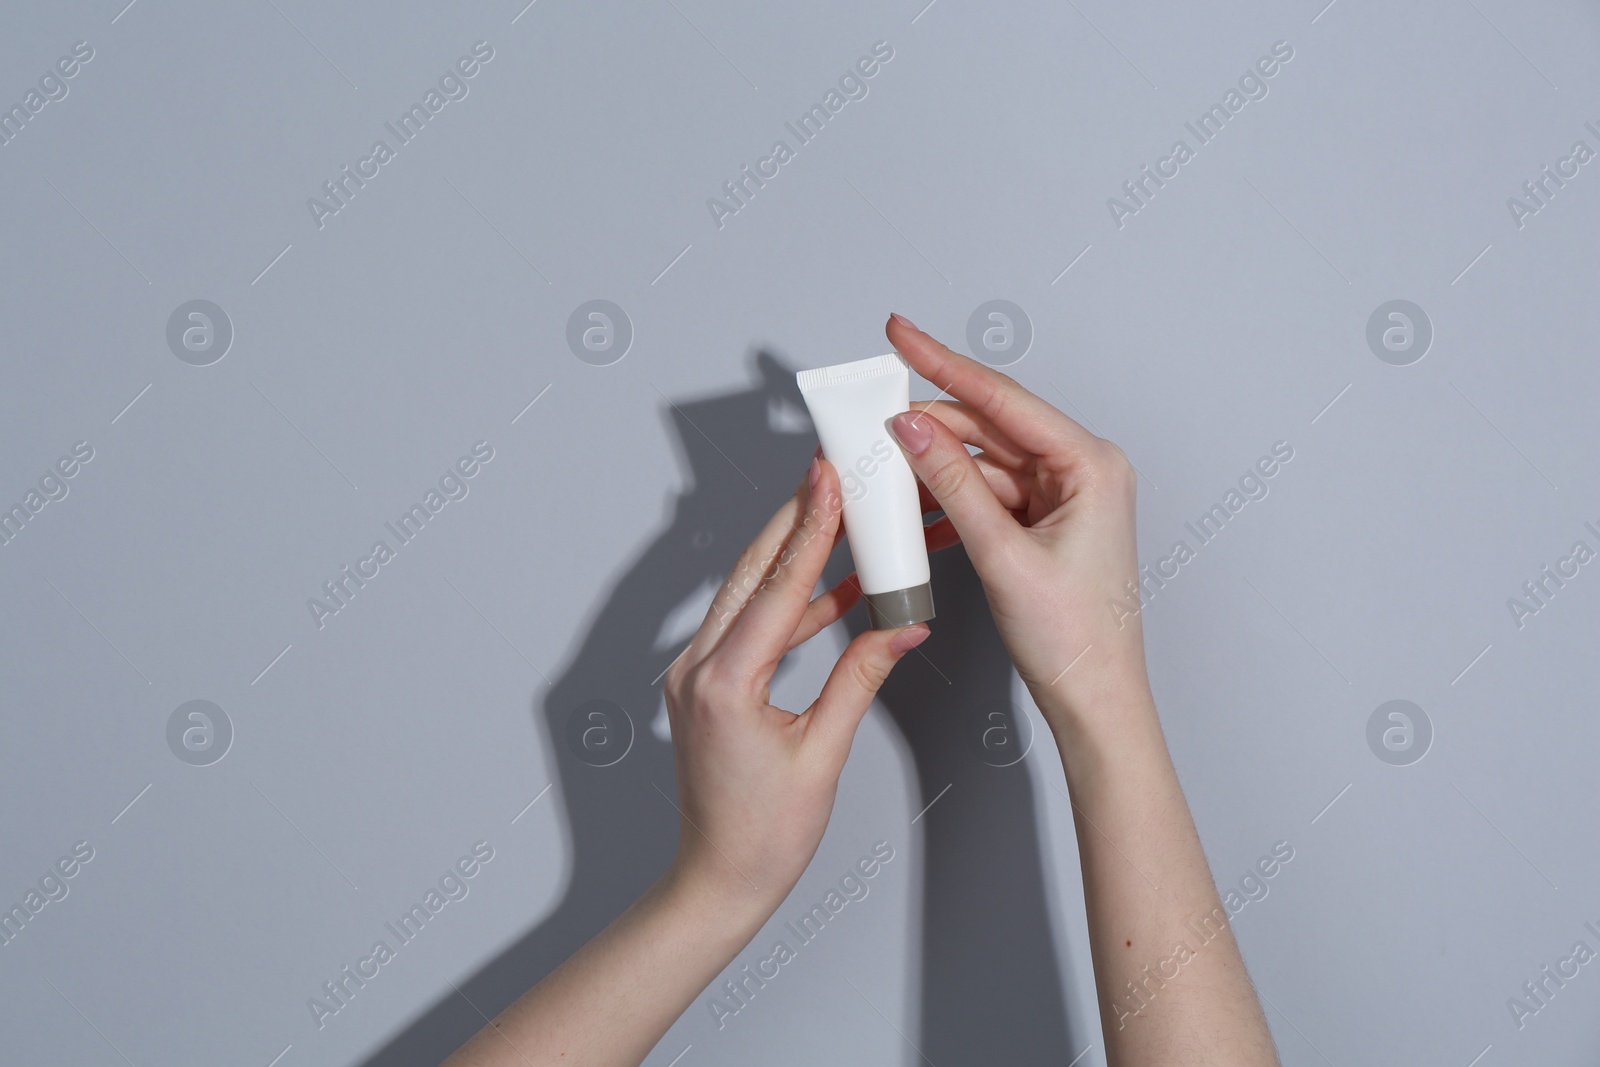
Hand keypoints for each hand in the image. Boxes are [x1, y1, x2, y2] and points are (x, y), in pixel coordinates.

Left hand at [661, 454, 928, 918]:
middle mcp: (697, 668)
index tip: (828, 480)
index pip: (777, 587)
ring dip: (793, 557)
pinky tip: (832, 588)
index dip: (811, 529)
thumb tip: (901, 628)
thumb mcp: (822, 752)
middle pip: (752, 573)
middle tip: (829, 474)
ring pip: (748, 594)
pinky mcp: (706, 684)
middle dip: (795, 521)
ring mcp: (695, 674)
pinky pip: (750, 626)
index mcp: (723, 682)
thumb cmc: (763, 834)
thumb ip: (860, 678)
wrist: (718, 879)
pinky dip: (790, 604)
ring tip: (837, 518)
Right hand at [884, 313, 1150, 734]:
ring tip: (883, 470)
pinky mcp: (1044, 523)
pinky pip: (986, 496)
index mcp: (1090, 464)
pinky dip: (949, 502)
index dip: (942, 363)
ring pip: (981, 463)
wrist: (1094, 698)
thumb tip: (912, 428)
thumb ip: (952, 484)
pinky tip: (912, 511)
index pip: (1002, 398)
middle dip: (929, 424)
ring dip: (933, 469)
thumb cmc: (1074, 637)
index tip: (900, 333)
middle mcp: (1082, 470)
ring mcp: (1063, 497)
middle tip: (872, 416)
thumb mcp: (1001, 554)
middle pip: (989, 426)